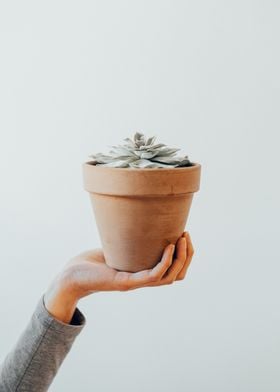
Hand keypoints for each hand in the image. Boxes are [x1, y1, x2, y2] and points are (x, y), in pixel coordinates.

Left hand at [44, 232, 193, 322]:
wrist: (71, 276)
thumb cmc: (92, 262)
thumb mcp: (118, 246)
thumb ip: (131, 239)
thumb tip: (140, 217)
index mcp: (144, 274)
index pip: (175, 271)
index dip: (185, 256)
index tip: (185, 235)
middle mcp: (143, 281)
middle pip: (177, 275)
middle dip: (187, 256)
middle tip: (187, 235)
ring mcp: (135, 283)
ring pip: (169, 277)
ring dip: (180, 258)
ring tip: (182, 239)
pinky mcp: (125, 282)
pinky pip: (152, 276)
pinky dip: (164, 262)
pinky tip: (168, 246)